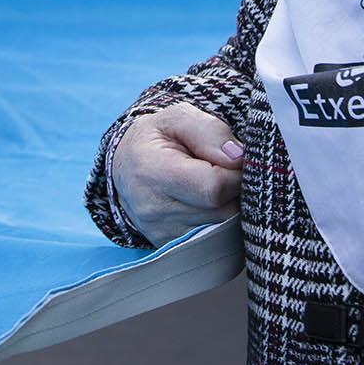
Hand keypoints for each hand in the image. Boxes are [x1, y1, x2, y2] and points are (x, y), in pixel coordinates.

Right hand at [110, 102, 243, 246]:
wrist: (125, 165)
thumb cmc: (156, 137)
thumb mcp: (178, 118)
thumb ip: (210, 131)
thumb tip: (238, 158)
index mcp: (152, 172)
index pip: (212, 187)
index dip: (235, 172)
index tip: (234, 159)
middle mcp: (154, 210)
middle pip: (221, 211)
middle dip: (235, 190)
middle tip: (225, 170)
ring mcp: (161, 234)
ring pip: (222, 228)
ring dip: (229, 206)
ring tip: (214, 183)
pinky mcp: (170, 247)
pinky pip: (212, 240)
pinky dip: (218, 221)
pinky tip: (207, 202)